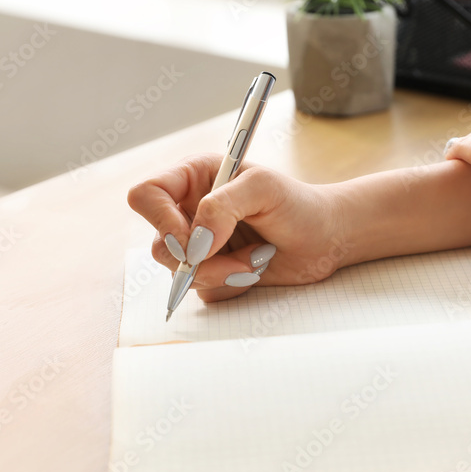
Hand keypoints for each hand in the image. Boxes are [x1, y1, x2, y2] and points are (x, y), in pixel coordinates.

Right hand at [127, 155, 347, 301]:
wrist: (325, 239)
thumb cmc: (298, 204)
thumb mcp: (263, 189)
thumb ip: (222, 206)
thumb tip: (195, 242)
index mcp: (193, 179)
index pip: (146, 196)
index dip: (160, 220)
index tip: (192, 240)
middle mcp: (189, 212)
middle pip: (160, 245)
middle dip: (200, 260)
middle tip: (237, 256)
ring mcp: (199, 246)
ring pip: (180, 275)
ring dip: (223, 273)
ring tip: (258, 258)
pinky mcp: (212, 273)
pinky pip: (204, 292)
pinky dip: (232, 285)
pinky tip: (256, 268)